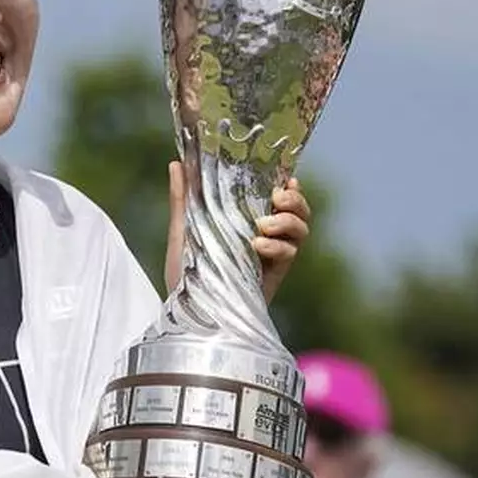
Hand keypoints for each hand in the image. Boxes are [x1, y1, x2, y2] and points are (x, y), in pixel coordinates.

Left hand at [164, 161, 311, 302]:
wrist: (189, 315)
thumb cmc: (185, 275)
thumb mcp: (182, 232)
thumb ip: (183, 199)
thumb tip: (176, 163)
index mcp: (247, 221)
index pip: (277, 196)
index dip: (288, 184)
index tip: (285, 176)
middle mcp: (265, 235)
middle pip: (298, 210)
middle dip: (295, 200)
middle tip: (278, 197)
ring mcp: (272, 255)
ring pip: (301, 229)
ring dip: (289, 220)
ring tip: (265, 224)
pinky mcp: (275, 275)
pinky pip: (289, 254)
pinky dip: (278, 246)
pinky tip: (259, 246)